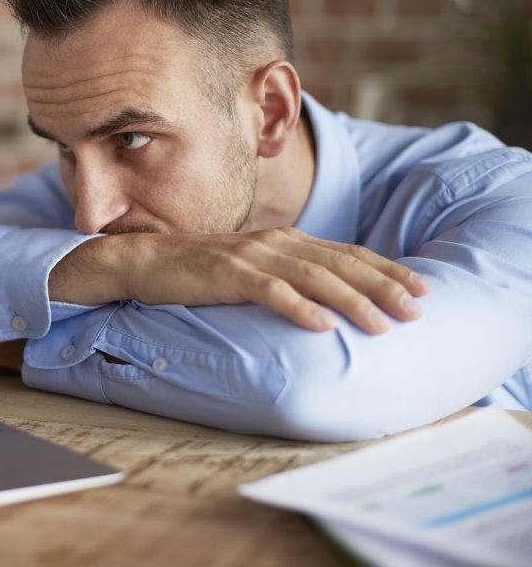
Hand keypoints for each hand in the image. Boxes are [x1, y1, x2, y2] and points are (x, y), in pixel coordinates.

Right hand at [49, 228, 430, 334]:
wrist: (145, 261)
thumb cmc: (200, 271)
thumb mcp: (253, 269)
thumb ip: (288, 275)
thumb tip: (328, 300)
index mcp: (285, 240)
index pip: (347, 254)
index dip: (387, 270)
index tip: (421, 289)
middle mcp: (274, 243)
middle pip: (340, 264)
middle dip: (384, 286)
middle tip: (417, 310)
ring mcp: (250, 257)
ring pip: (313, 278)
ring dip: (351, 300)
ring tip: (382, 323)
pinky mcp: (225, 275)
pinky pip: (269, 292)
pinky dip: (299, 308)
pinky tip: (322, 326)